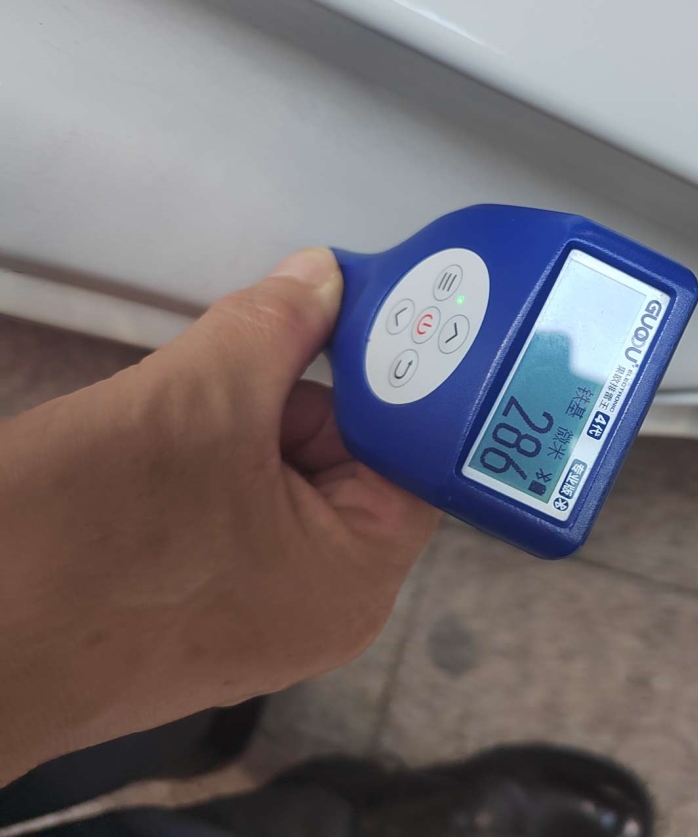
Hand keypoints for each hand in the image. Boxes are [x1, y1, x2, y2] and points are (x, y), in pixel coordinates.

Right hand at [0, 249, 439, 782]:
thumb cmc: (86, 534)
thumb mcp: (195, 400)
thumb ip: (276, 327)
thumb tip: (327, 276)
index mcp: (359, 576)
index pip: (414, 453)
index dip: (389, 377)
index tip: (356, 312)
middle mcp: (327, 609)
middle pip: (349, 463)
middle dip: (294, 400)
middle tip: (237, 366)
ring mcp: (261, 619)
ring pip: (283, 483)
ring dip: (239, 429)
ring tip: (176, 420)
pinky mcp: (199, 616)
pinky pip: (235, 518)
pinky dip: (207, 470)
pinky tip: (156, 457)